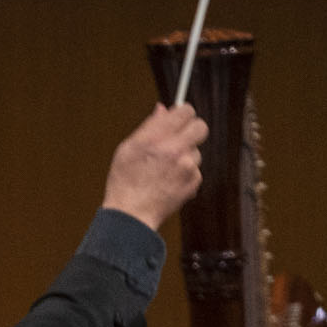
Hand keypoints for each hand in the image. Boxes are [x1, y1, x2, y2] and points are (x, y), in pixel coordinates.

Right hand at [102, 101, 206, 230]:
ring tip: (167, 169)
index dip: (182, 113)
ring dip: (186, 156)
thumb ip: (148, 127)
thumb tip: (162, 110)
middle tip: (181, 138)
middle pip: (200, 126)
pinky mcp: (193, 181)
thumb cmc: (125, 183)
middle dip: (192, 130)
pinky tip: (170, 182)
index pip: (185, 111)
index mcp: (156, 137)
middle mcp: (174, 149)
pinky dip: (186, 174)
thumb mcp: (128, 149)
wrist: (131, 215)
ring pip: (197, 151)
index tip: (179, 119)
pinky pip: (196, 170)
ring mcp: (187, 166)